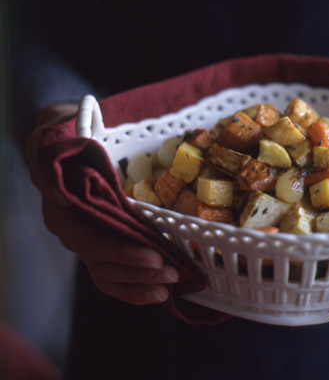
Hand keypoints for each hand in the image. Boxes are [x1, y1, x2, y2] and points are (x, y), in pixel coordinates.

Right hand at [26, 103, 176, 305]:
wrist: (62, 141)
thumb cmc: (70, 133)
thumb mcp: (67, 130)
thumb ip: (68, 142)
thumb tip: (68, 167)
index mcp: (62, 205)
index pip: (90, 239)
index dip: (123, 251)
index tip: (156, 254)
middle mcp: (69, 229)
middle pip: (102, 263)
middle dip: (140, 271)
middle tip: (174, 271)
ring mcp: (82, 240)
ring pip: (107, 274)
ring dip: (141, 283)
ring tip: (171, 284)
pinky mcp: (96, 247)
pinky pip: (111, 276)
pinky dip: (135, 287)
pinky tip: (159, 291)